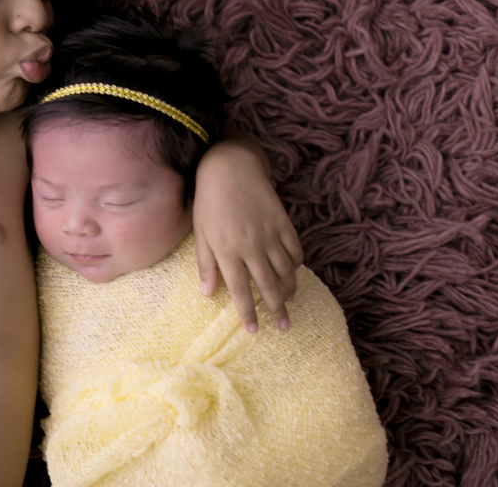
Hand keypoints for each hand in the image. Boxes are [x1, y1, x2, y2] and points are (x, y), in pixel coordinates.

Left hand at [193, 139, 302, 331]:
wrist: (230, 167)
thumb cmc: (209, 202)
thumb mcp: (201, 233)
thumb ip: (206, 265)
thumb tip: (208, 295)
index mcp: (227, 251)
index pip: (240, 291)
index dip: (248, 313)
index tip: (255, 330)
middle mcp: (251, 246)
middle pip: (269, 286)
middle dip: (277, 310)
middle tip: (284, 327)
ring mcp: (270, 235)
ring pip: (286, 271)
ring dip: (289, 290)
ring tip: (289, 302)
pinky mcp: (283, 223)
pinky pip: (295, 251)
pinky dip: (296, 264)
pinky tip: (293, 271)